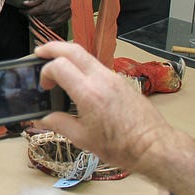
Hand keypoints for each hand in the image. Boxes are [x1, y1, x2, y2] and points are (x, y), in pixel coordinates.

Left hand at [21, 0, 71, 28]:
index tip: (20, 10)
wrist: (74, 0)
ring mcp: (54, 21)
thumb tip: (24, 3)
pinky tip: (41, 22)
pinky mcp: (58, 24)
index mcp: (45, 8)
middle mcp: (48, 16)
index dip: (24, 12)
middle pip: (34, 19)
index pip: (30, 13)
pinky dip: (43, 25)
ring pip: (40, 24)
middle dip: (29, 16)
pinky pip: (47, 27)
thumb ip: (35, 0)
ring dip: (35, 21)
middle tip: (26, 13)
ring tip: (33, 17)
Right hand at [34, 40, 168, 174]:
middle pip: (73, 50)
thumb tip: (43, 118)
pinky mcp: (122, 81)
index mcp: (89, 94)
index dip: (46, 72)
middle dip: (52, 48)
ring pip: (86, 55)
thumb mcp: (83, 139)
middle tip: (40, 52)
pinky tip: (78, 80)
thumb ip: (59, 124)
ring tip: (57, 65)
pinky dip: (82, 65)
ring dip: (68, 55)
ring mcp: (114, 78)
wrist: (154, 147)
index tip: (44, 86)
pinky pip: (97, 66)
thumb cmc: (122, 146)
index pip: (59, 66)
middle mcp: (102, 79)